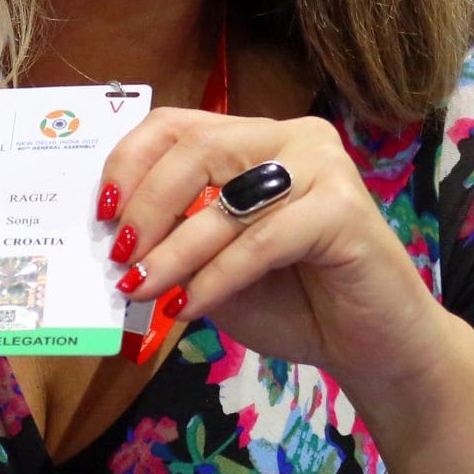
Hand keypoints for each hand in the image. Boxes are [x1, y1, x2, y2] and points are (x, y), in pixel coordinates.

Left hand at [103, 109, 450, 385]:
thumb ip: (175, 239)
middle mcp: (292, 137)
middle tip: (120, 257)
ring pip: (226, 197)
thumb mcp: (214, 267)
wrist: (372, 348)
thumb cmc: (293, 303)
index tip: (100, 214)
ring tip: (141, 290)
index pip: (177, 125)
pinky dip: (216, 276)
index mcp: (256, 139)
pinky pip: (262, 239)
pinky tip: (188, 307)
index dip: (129, 163)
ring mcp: (325, 166)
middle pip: (197, 149)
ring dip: (174, 250)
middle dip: (146, 206)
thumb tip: (112, 239)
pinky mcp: (346, 208)